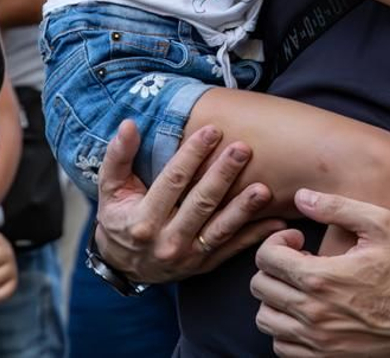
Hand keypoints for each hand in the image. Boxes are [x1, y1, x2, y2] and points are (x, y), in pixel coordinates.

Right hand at [92, 120, 285, 283]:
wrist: (123, 266)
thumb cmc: (119, 218)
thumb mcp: (110, 189)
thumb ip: (118, 156)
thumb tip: (128, 124)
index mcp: (143, 220)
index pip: (173, 181)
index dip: (192, 155)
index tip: (212, 130)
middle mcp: (167, 241)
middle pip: (201, 203)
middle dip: (223, 174)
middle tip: (243, 148)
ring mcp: (188, 256)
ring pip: (221, 229)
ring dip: (244, 208)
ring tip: (264, 188)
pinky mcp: (205, 264)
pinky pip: (234, 249)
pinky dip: (257, 236)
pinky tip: (279, 221)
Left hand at [251, 190, 389, 357]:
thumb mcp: (380, 225)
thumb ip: (337, 207)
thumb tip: (301, 197)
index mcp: (321, 278)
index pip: (265, 259)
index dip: (276, 242)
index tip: (299, 242)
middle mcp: (312, 313)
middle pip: (260, 288)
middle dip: (275, 268)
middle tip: (302, 262)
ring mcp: (317, 341)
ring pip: (266, 319)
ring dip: (277, 299)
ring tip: (302, 288)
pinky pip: (281, 346)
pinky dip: (286, 329)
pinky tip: (307, 313)